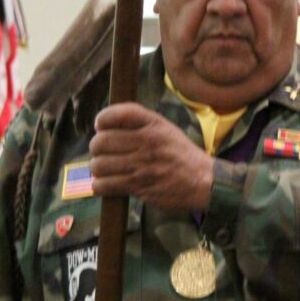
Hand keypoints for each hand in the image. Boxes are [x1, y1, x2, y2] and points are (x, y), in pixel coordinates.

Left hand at [89, 103, 213, 211]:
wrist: (203, 181)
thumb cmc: (180, 154)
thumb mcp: (165, 129)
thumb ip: (139, 123)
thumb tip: (103, 126)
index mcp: (153, 124)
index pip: (117, 114)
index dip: (102, 119)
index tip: (101, 126)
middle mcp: (146, 142)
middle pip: (101, 141)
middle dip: (96, 148)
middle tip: (103, 152)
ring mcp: (141, 165)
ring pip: (99, 165)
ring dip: (98, 168)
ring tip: (105, 169)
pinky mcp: (138, 186)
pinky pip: (104, 185)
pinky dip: (100, 186)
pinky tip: (108, 184)